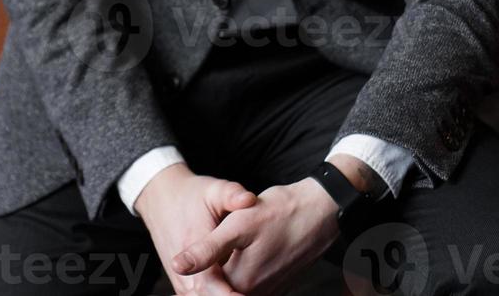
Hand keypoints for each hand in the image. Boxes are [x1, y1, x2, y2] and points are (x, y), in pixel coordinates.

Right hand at [135, 162, 257, 294]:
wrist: (162, 198)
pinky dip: (216, 294)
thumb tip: (249, 199)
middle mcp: (185, 273)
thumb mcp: (214, 190)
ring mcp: (182, 281)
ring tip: (244, 290)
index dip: (232, 295)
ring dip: (223, 294)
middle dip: (230, 295)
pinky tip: (233, 289)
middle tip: (251, 292)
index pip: (214, 286)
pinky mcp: (183, 284)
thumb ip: (232, 195)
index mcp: (194, 250)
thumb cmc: (192, 194)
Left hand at [171, 176, 341, 295]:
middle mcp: (255, 293)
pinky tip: (246, 251)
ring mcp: (268, 291)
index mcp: (240, 282)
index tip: (190, 259)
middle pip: (221, 288)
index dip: (195, 276)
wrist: (320, 211)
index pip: (205, 287)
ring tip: (234, 245)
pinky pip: (252, 287)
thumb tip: (178, 265)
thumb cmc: (281, 213)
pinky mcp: (278, 285)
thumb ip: (207, 250)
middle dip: (211, 274)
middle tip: (224, 242)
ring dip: (226, 274)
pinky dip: (241, 275)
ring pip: (236, 288)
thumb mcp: (238, 224)